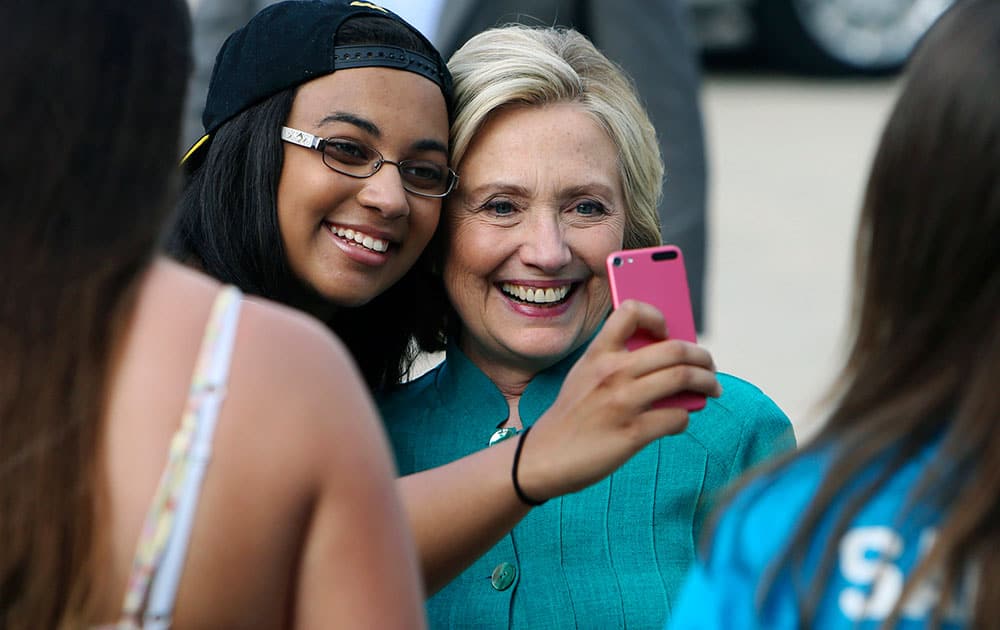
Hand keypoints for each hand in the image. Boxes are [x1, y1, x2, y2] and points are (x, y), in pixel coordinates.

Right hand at [518, 300, 721, 500]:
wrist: (545, 456)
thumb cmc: (572, 415)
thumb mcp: (584, 376)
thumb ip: (616, 363)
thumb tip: (669, 361)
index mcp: (598, 354)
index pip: (631, 312)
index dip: (657, 316)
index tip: (668, 332)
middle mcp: (611, 372)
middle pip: (674, 349)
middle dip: (701, 357)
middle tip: (709, 366)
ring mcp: (622, 402)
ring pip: (683, 378)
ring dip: (707, 383)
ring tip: (712, 389)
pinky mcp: (632, 433)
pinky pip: (676, 417)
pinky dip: (685, 418)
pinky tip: (680, 421)